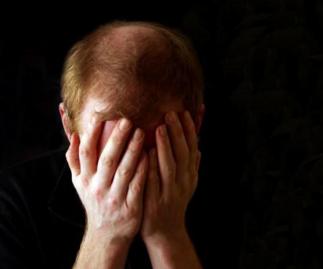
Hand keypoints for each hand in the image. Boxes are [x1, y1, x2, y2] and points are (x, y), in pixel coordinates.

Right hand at [65, 117, 147, 245]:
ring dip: (133, 151)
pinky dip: (144, 170)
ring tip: (142, 133)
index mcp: (85, 179)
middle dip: (117, 139)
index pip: (86, 153)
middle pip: (106, 159)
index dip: (92, 134)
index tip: (101, 116)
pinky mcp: (130, 207)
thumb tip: (73, 134)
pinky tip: (151, 156)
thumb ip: (75, 160)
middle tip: (128, 120)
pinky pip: (138, 186)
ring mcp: (114, 198)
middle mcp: (97, 188)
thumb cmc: (96, 201)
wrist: (107, 235)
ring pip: (124, 171)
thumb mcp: (80, 183)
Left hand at [141, 110, 200, 243]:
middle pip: (182, 153)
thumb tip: (199, 147)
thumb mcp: (186, 184)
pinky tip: (146, 153)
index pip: (192, 147)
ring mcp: (170, 192)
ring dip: (165, 146)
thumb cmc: (172, 203)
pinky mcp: (156, 202)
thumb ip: (192, 165)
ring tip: (159, 128)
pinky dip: (152, 167)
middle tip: (170, 113)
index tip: (185, 112)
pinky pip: (154, 182)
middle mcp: (183, 182)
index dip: (190, 130)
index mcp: (190, 174)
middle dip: (177, 132)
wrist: (165, 232)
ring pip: (170, 166)